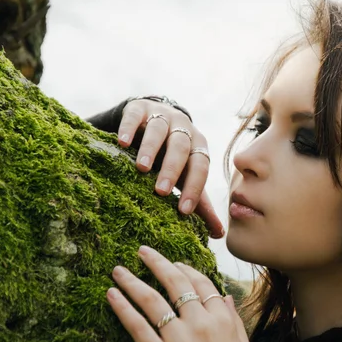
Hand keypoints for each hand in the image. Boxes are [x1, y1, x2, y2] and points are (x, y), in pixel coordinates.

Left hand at [107, 246, 254, 341]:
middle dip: (157, 263)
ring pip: (153, 300)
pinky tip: (112, 296)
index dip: (185, 269)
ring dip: (133, 282)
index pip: (201, 283)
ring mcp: (180, 340)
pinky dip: (123, 309)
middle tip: (142, 251)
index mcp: (222, 319)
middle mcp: (200, 323)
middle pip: (176, 283)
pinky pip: (138, 328)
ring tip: (118, 270)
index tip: (173, 262)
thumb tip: (225, 297)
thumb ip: (234, 321)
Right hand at [117, 99, 223, 237]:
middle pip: (181, 148)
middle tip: (161, 190)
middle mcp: (184, 130)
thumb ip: (201, 203)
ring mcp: (162, 116)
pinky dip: (129, 127)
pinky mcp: (140, 107)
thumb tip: (218, 234)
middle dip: (172, 169)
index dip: (195, 188)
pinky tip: (123, 143)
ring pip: (159, 130)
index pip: (200, 167)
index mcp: (198, 147)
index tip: (184, 210)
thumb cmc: (173, 157)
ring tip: (141, 168)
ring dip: (151, 149)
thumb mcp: (186, 176)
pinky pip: (136, 114)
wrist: (156, 118)